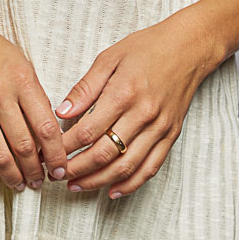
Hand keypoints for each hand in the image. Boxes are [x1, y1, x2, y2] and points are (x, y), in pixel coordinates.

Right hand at [0, 11, 68, 192]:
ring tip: (21, 185)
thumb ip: (35, 95)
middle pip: (24, 146)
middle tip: (41, 182)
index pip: (47, 128)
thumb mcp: (21, 62)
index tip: (60, 168)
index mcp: (21, 80)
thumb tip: (47, 131)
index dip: (56, 155)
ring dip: (13, 177)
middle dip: (36, 171)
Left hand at [51, 10, 216, 198]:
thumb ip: (85, 87)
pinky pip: (151, 167)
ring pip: (126, 166)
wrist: (189, 48)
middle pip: (104, 153)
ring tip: (76, 186)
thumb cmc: (147, 48)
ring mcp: (160, 128)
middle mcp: (143, 114)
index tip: (49, 151)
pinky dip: (131, 184)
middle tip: (56, 174)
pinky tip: (112, 190)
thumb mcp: (110, 57)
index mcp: (124, 92)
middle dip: (76, 169)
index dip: (65, 146)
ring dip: (98, 181)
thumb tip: (61, 112)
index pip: (87, 130)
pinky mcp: (171, 135)